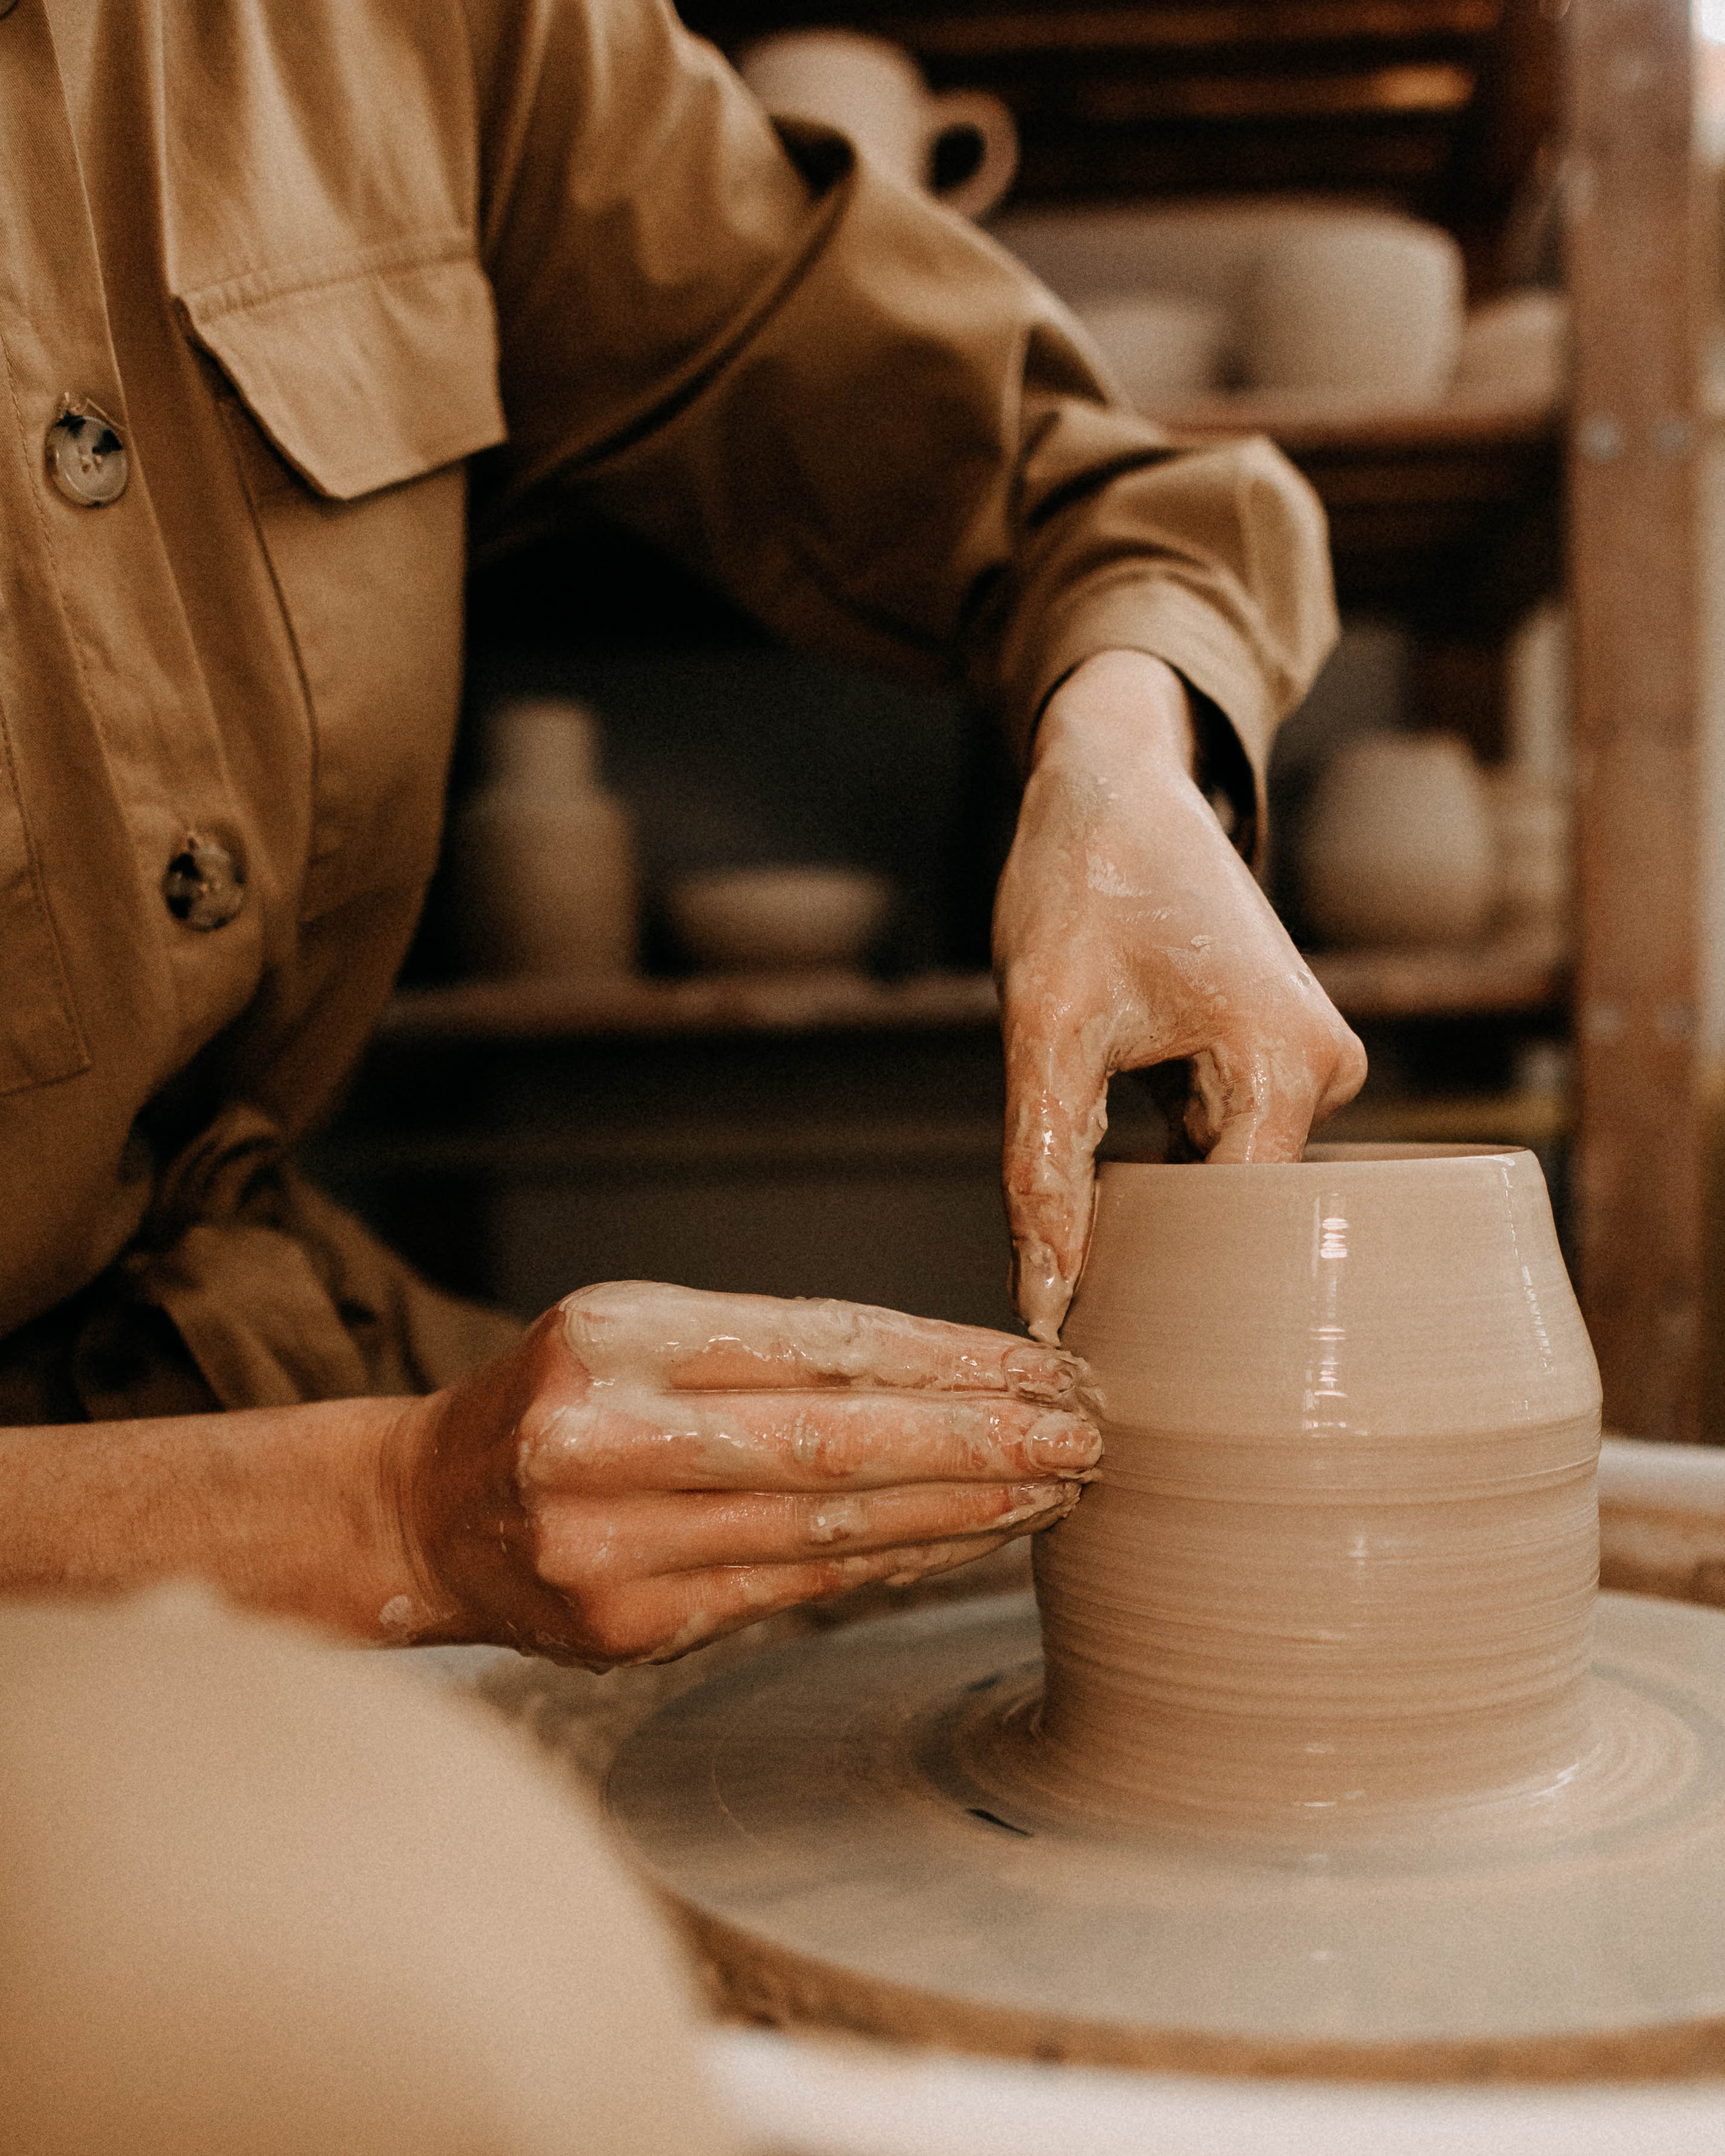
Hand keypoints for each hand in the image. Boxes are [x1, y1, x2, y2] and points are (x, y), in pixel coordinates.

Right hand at [388, 1283, 1099, 1665]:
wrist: (428, 1515)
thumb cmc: (561, 1402)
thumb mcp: (638, 1328)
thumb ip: (770, 1346)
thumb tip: (948, 1374)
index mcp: (615, 1338)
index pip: (820, 1347)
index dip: (945, 1361)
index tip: (1044, 1367)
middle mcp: (608, 1440)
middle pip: (838, 1442)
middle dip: (979, 1441)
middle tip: (1087, 1433)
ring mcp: (614, 1547)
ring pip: (830, 1528)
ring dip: (960, 1513)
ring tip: (1056, 1492)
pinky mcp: (630, 1631)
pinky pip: (798, 1594)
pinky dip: (896, 1567)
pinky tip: (970, 1547)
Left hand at [994, 649, 1366, 1342]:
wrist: (1115, 781)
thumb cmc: (1079, 881)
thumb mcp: (1043, 1029)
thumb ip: (1042, 1170)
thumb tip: (1043, 1302)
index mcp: (1289, 1067)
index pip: (1240, 1234)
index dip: (1168, 1290)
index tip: (1104, 1351)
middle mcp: (1326, 1072)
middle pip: (1244, 1218)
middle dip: (1166, 1259)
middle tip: (1080, 1313)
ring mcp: (1309, 1064)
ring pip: (1229, 1185)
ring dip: (1163, 1210)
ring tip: (1090, 1240)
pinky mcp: (1277, 1057)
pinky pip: (1224, 1146)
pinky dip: (1166, 1169)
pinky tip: (1112, 1184)